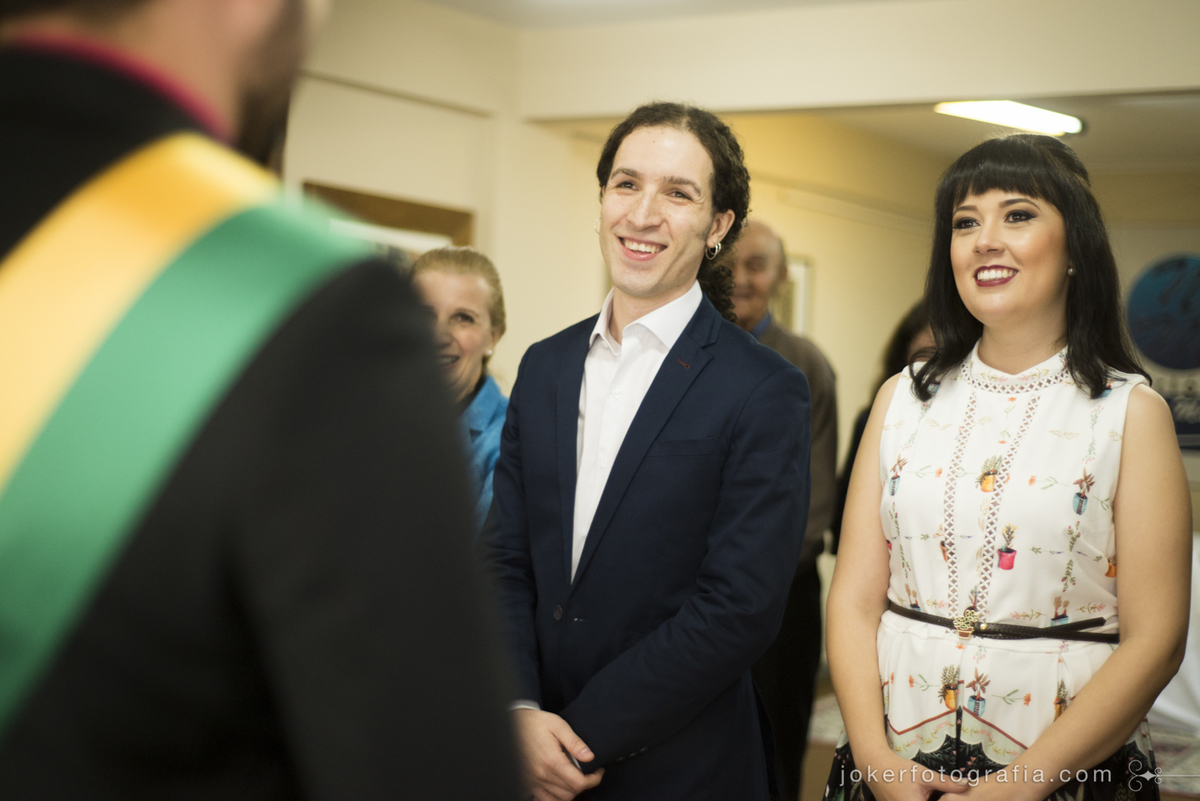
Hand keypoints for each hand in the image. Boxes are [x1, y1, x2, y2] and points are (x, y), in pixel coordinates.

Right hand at [513, 708, 603, 800]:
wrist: (512, 724)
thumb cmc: (535, 723)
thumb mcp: (558, 725)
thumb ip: (575, 742)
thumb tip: (590, 757)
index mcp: (552, 761)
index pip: (578, 783)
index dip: (593, 780)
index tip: (598, 771)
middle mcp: (541, 775)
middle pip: (570, 793)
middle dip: (584, 785)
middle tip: (589, 773)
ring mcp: (532, 782)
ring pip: (559, 799)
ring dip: (571, 792)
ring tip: (575, 778)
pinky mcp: (526, 784)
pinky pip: (543, 799)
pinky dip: (554, 797)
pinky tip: (559, 786)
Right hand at [855, 750, 969, 800]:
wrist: (874, 765)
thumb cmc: (900, 770)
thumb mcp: (925, 776)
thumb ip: (947, 783)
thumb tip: (968, 785)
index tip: (943, 796)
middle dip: (934, 800)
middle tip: (930, 792)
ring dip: (925, 800)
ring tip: (925, 793)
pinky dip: (914, 800)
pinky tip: (918, 795)